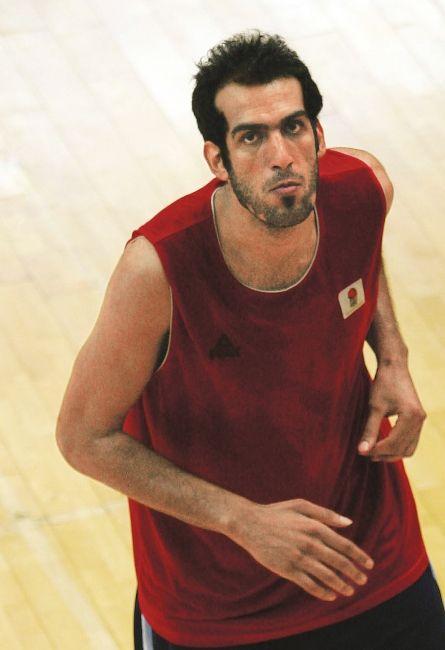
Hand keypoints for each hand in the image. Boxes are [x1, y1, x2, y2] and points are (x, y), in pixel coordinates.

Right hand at [230, 498, 373, 600]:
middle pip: (339, 562)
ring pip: (327, 576)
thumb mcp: (301, 505)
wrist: (249, 523)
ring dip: (341, 585)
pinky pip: (309, 584)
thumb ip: (326, 514)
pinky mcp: (287, 569)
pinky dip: (322, 592)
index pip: (344, 545)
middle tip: (363, 580)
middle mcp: (310, 543)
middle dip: (354, 573)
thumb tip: (349, 522)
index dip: (359, 556)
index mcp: (315, 527)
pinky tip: (330, 595)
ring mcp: (298, 558)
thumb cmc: (276, 512)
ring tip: (350, 591)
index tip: (369, 564)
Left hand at [358, 362, 425, 461]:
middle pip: (403, 448)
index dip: (378, 451)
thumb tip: (361, 451)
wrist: (394, 366)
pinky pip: (411, 440)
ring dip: (392, 453)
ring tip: (373, 452)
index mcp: (411, 416)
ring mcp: (421, 419)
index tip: (362, 452)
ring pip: (409, 447)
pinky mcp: (418, 418)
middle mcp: (420, 419)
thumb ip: (369, 430)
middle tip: (366, 454)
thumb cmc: (383, 384)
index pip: (394, 443)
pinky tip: (383, 444)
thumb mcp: (374, 407)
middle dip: (385, 454)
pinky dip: (398, 446)